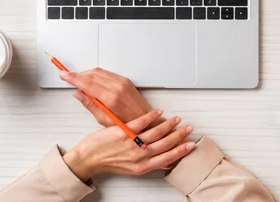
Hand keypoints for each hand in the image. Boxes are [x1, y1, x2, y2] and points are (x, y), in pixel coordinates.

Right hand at [60, 68, 155, 125]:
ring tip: (77, 79)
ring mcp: (122, 82)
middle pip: (92, 75)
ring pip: (99, 72)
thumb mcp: (104, 120)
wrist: (146, 121)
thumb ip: (90, 105)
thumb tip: (78, 94)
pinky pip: (107, 73)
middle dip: (77, 74)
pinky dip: (96, 74)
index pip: (87, 83)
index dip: (73, 78)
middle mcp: (117, 87)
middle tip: (67, 76)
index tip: (63, 75)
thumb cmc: (127, 125)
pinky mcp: (125, 80)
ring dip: (86, 73)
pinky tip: (91, 79)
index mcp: (111, 98)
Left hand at [63, 109, 194, 181]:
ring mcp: (132, 143)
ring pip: (156, 133)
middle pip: (165, 145)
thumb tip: (157, 158)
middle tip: (188, 129)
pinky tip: (158, 112)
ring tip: (176, 120)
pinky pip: (142, 122)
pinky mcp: (123, 132)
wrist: (88, 158)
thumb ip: (144, 162)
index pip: (166, 159)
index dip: (180, 152)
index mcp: (141, 167)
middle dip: (179, 136)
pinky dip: (152, 116)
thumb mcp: (129, 168)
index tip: (190, 146)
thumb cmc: (107, 162)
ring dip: (169, 125)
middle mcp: (139, 156)